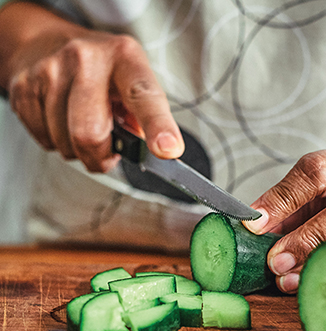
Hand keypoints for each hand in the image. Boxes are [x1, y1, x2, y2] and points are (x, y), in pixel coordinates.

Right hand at [7, 18, 182, 171]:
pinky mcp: (24, 87)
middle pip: (90, 135)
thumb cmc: (103, 73)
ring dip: (78, 151)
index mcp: (125, 58)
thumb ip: (146, 118)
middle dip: (101, 158)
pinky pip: (44, 140)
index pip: (143, 97)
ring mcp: (50, 71)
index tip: (167, 149)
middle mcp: (85, 59)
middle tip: (108, 153)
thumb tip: (149, 151)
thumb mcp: (134, 82)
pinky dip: (57, 142)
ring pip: (65, 144)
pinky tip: (62, 121)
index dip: (157, 127)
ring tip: (83, 126)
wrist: (49, 43)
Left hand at [243, 146, 325, 292]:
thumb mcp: (319, 189)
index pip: (314, 172)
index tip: (255, 224)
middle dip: (307, 238)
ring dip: (321, 262)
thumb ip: (289, 208)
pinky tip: (317, 286)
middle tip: (276, 261)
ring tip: (289, 280)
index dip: (282, 199)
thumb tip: (254, 234)